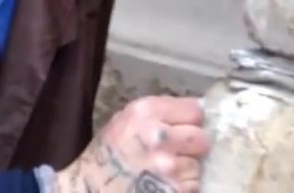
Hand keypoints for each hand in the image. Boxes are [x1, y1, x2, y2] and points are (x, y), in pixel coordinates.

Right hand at [57, 95, 211, 192]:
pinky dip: (184, 186)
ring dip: (188, 168)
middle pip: (202, 137)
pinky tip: (166, 184)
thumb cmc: (108, 153)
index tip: (185, 127)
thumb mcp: (125, 119)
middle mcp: (159, 136)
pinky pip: (193, 184)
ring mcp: (168, 167)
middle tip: (180, 151)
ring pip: (199, 164)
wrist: (91, 188)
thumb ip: (158, 113)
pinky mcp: (174, 190)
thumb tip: (192, 113)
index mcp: (146, 112)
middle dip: (194, 145)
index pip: (195, 109)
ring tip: (168, 171)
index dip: (191, 120)